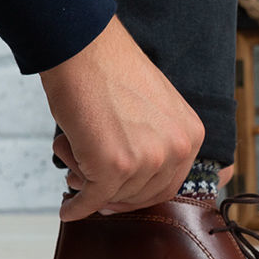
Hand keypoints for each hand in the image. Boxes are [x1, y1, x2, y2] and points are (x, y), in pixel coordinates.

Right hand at [39, 16, 204, 221]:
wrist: (83, 47)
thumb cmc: (109, 72)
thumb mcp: (154, 107)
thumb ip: (155, 140)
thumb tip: (137, 177)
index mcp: (190, 134)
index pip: (169, 184)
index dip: (141, 195)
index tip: (122, 198)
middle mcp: (176, 149)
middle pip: (144, 195)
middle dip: (116, 196)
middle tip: (92, 189)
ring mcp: (147, 159)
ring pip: (115, 196)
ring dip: (90, 189)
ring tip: (73, 166)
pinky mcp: (114, 165)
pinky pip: (93, 199)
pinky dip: (78, 208)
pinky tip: (69, 210)